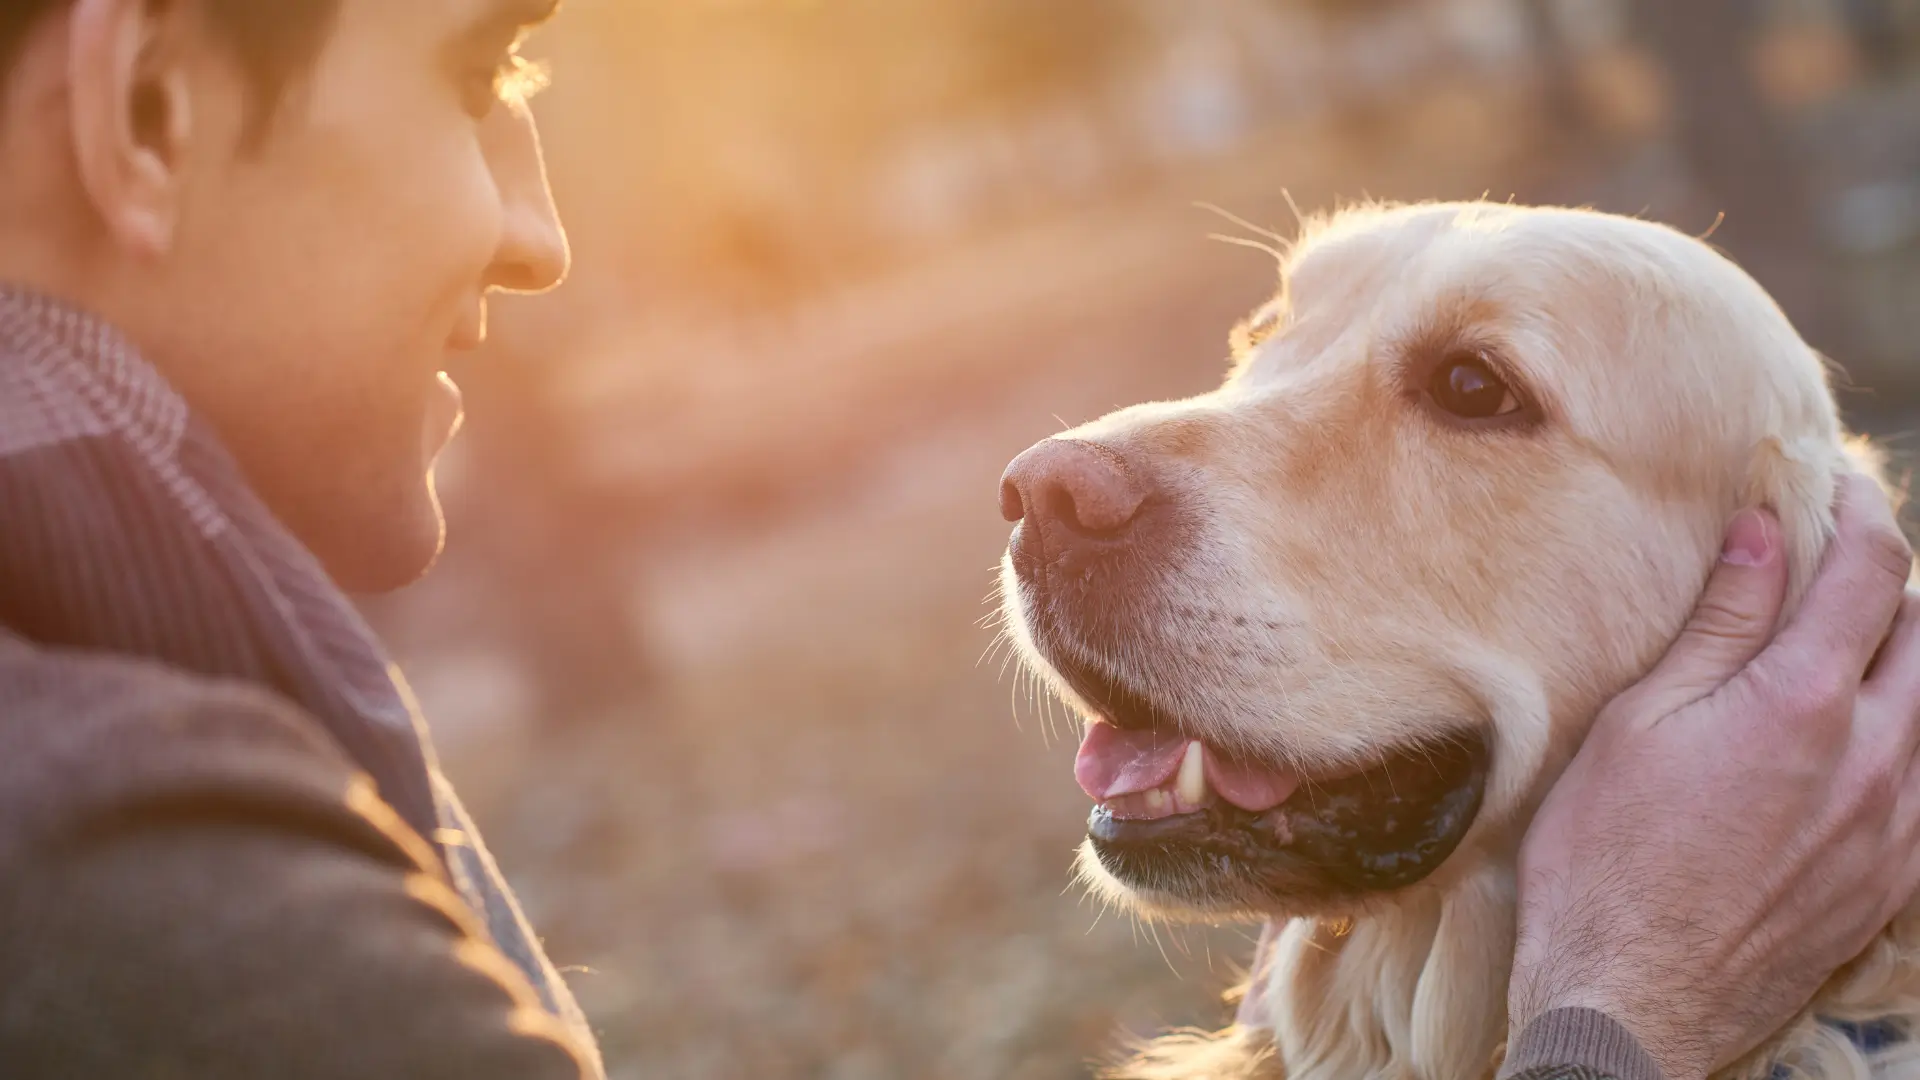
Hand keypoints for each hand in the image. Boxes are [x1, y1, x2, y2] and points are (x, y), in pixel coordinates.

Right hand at [1509, 473, 1919, 1079]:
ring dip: (1904, 659)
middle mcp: (1874, 758)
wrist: (1633, 999)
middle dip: (1891, 580)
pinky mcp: (1893, 880)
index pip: (1871, 572)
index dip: (1860, 508)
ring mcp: (1895, 825)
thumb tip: (1764, 535)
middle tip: (1838, 560)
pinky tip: (1859, 741)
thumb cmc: (1607, 860)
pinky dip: (1907, 736)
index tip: (1835, 481)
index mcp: (1802, 705)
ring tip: (1847, 647)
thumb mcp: (1639, 724)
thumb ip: (1718, 626)